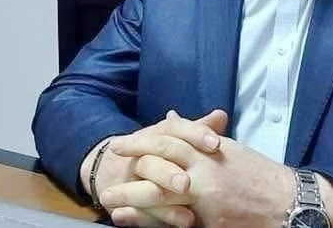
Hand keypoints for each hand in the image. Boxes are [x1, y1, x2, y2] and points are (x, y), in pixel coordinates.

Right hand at [80, 109, 226, 227]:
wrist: (111, 170)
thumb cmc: (154, 154)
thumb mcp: (174, 139)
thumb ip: (197, 130)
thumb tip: (221, 115)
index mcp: (157, 133)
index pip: (174, 127)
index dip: (195, 133)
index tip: (216, 144)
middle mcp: (142, 151)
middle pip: (154, 156)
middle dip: (170, 171)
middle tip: (187, 184)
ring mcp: (130, 175)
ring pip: (144, 184)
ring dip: (164, 200)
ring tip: (188, 218)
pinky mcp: (122, 198)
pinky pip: (138, 210)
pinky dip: (156, 218)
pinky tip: (174, 224)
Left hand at [108, 110, 295, 227]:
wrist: (287, 202)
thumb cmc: (257, 175)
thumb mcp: (227, 148)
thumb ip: (197, 133)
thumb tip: (169, 116)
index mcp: (209, 149)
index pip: (169, 137)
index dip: (141, 140)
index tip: (120, 143)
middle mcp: (205, 168)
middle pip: (159, 162)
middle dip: (130, 165)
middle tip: (106, 173)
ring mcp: (207, 196)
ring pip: (160, 193)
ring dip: (131, 197)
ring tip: (108, 200)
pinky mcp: (209, 220)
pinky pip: (173, 219)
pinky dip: (149, 221)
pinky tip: (130, 221)